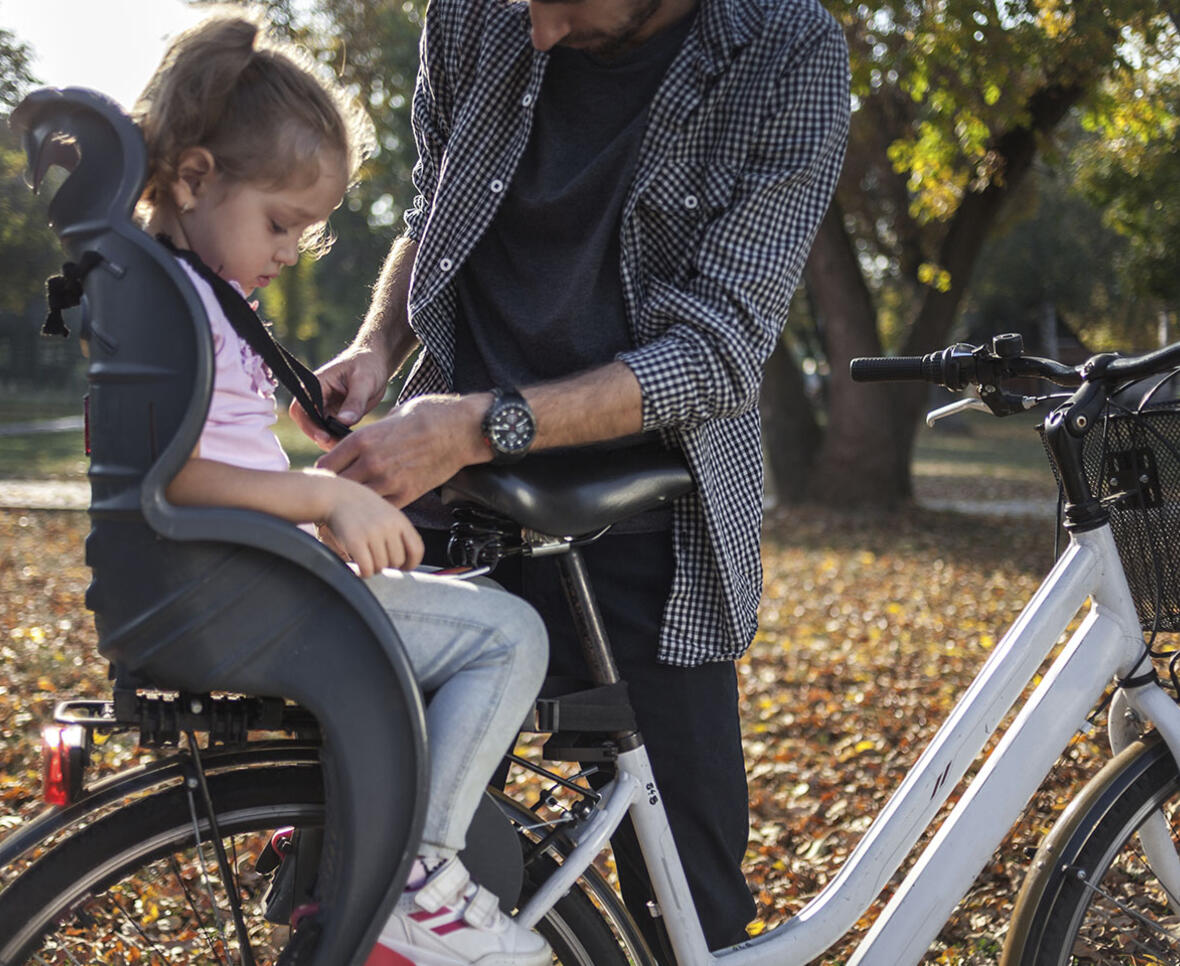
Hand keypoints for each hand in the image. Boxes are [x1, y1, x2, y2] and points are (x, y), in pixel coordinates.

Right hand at [290, 344, 391, 450]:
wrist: (376, 363)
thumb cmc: (368, 365)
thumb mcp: (364, 381)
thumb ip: (354, 401)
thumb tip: (343, 422)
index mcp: (316, 384)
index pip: (301, 407)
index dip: (308, 425)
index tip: (324, 437)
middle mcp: (316, 397)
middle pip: (308, 423)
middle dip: (320, 437)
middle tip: (338, 447)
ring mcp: (326, 408)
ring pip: (320, 430)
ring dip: (330, 440)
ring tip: (347, 446)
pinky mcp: (336, 416)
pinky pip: (332, 431)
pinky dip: (339, 439)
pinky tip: (351, 443)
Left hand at [316, 393, 490, 507]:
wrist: (462, 429)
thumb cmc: (429, 416)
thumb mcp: (390, 417)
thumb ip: (369, 435)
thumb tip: (355, 446)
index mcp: (363, 439)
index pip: (326, 465)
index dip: (325, 471)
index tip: (330, 474)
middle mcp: (371, 462)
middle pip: (338, 486)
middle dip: (337, 488)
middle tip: (338, 492)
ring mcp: (389, 481)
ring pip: (358, 500)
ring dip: (357, 501)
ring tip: (357, 502)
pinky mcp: (407, 494)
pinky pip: (381, 508)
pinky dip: (377, 508)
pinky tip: (379, 505)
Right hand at [320, 477, 423, 575]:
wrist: (336, 496)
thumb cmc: (360, 508)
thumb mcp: (386, 514)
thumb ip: (397, 533)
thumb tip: (405, 561)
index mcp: (400, 520)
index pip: (417, 550)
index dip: (411, 563)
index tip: (404, 568)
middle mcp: (389, 526)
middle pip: (397, 561)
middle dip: (387, 565)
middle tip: (375, 558)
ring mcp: (372, 533)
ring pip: (381, 567)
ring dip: (373, 568)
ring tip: (365, 559)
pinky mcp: (356, 541)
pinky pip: (367, 568)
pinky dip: (364, 573)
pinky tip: (358, 569)